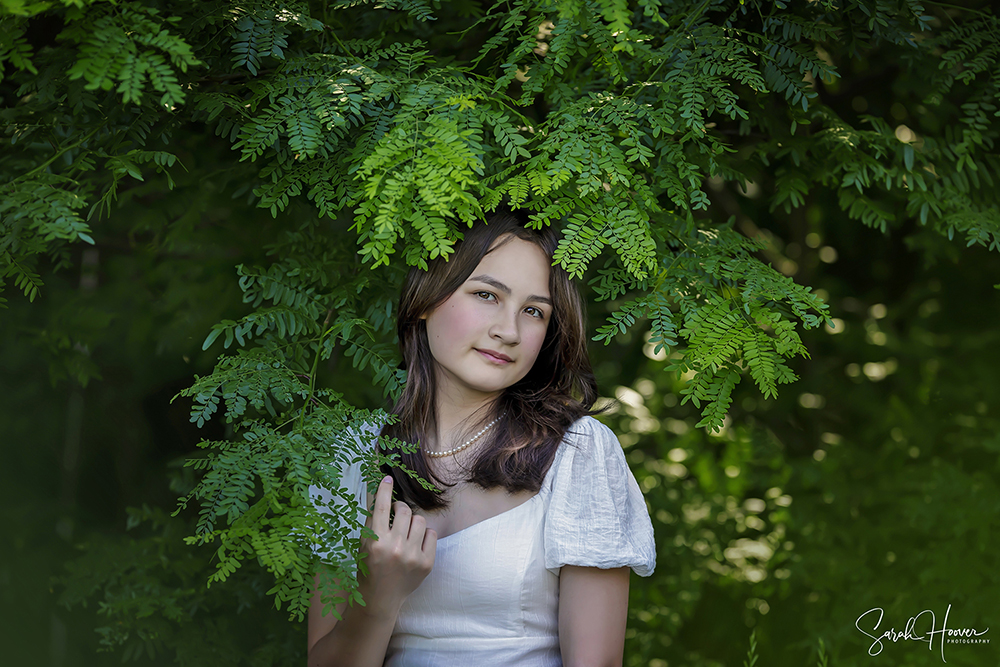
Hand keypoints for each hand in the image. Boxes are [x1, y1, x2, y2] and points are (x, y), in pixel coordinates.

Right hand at [357, 475, 436, 615]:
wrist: (380, 599)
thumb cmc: (369, 568)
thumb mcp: (363, 544)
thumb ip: (371, 521)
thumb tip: (378, 494)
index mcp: (376, 542)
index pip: (381, 508)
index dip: (384, 490)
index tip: (386, 479)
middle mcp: (395, 548)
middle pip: (404, 511)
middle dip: (400, 508)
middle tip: (396, 512)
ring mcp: (412, 556)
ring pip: (420, 521)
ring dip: (412, 521)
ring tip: (406, 530)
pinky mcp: (426, 564)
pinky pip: (431, 534)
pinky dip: (424, 534)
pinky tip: (415, 542)